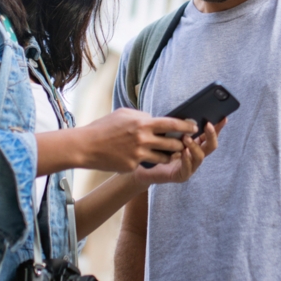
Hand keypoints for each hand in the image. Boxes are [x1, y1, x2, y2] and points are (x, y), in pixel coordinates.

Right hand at [78, 108, 197, 172]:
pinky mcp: (132, 166)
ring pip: (163, 157)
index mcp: (142, 123)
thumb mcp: (124, 114)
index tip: (194, 126)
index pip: (172, 124)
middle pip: (172, 143)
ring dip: (169, 155)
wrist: (86, 146)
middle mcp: (143, 139)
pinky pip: (147, 163)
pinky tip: (144, 158)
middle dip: (181, 144)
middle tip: (186, 142)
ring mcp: (138, 155)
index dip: (186, 126)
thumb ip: (142, 116)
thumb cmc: (105, 127)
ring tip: (170, 152)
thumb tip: (155, 118)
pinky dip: (148, 161)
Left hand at [132, 119, 225, 186]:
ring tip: (186, 138)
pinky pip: (188, 168)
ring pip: (200, 156)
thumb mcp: (169, 135)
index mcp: (195, 144)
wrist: (145, 168)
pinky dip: (186, 159)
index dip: (217, 127)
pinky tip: (183, 152)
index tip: (223, 118)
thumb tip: (185, 114)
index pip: (209, 135)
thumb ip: (178, 128)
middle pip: (211, 146)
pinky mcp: (182, 176)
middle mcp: (195, 155)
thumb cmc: (157, 149)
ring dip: (195, 146)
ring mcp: (191, 166)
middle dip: (211, 135)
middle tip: (207, 124)